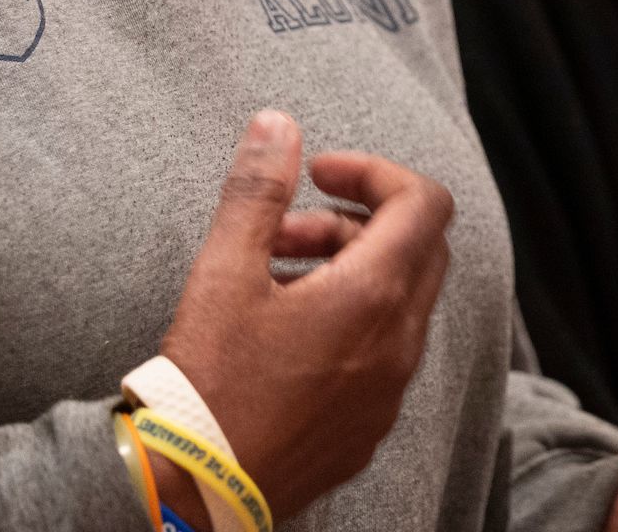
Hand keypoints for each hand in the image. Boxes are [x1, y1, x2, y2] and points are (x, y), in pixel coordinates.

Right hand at [154, 109, 455, 522]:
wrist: (191, 492)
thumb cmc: (207, 384)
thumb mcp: (224, 272)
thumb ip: (258, 190)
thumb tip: (279, 124)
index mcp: (376, 296)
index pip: (425, 202)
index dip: (375, 172)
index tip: (318, 175)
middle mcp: (399, 344)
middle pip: (418, 248)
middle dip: (355, 222)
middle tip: (284, 232)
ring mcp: (389, 392)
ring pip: (398, 304)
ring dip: (347, 273)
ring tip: (268, 280)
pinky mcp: (368, 428)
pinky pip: (381, 355)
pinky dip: (349, 324)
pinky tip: (282, 338)